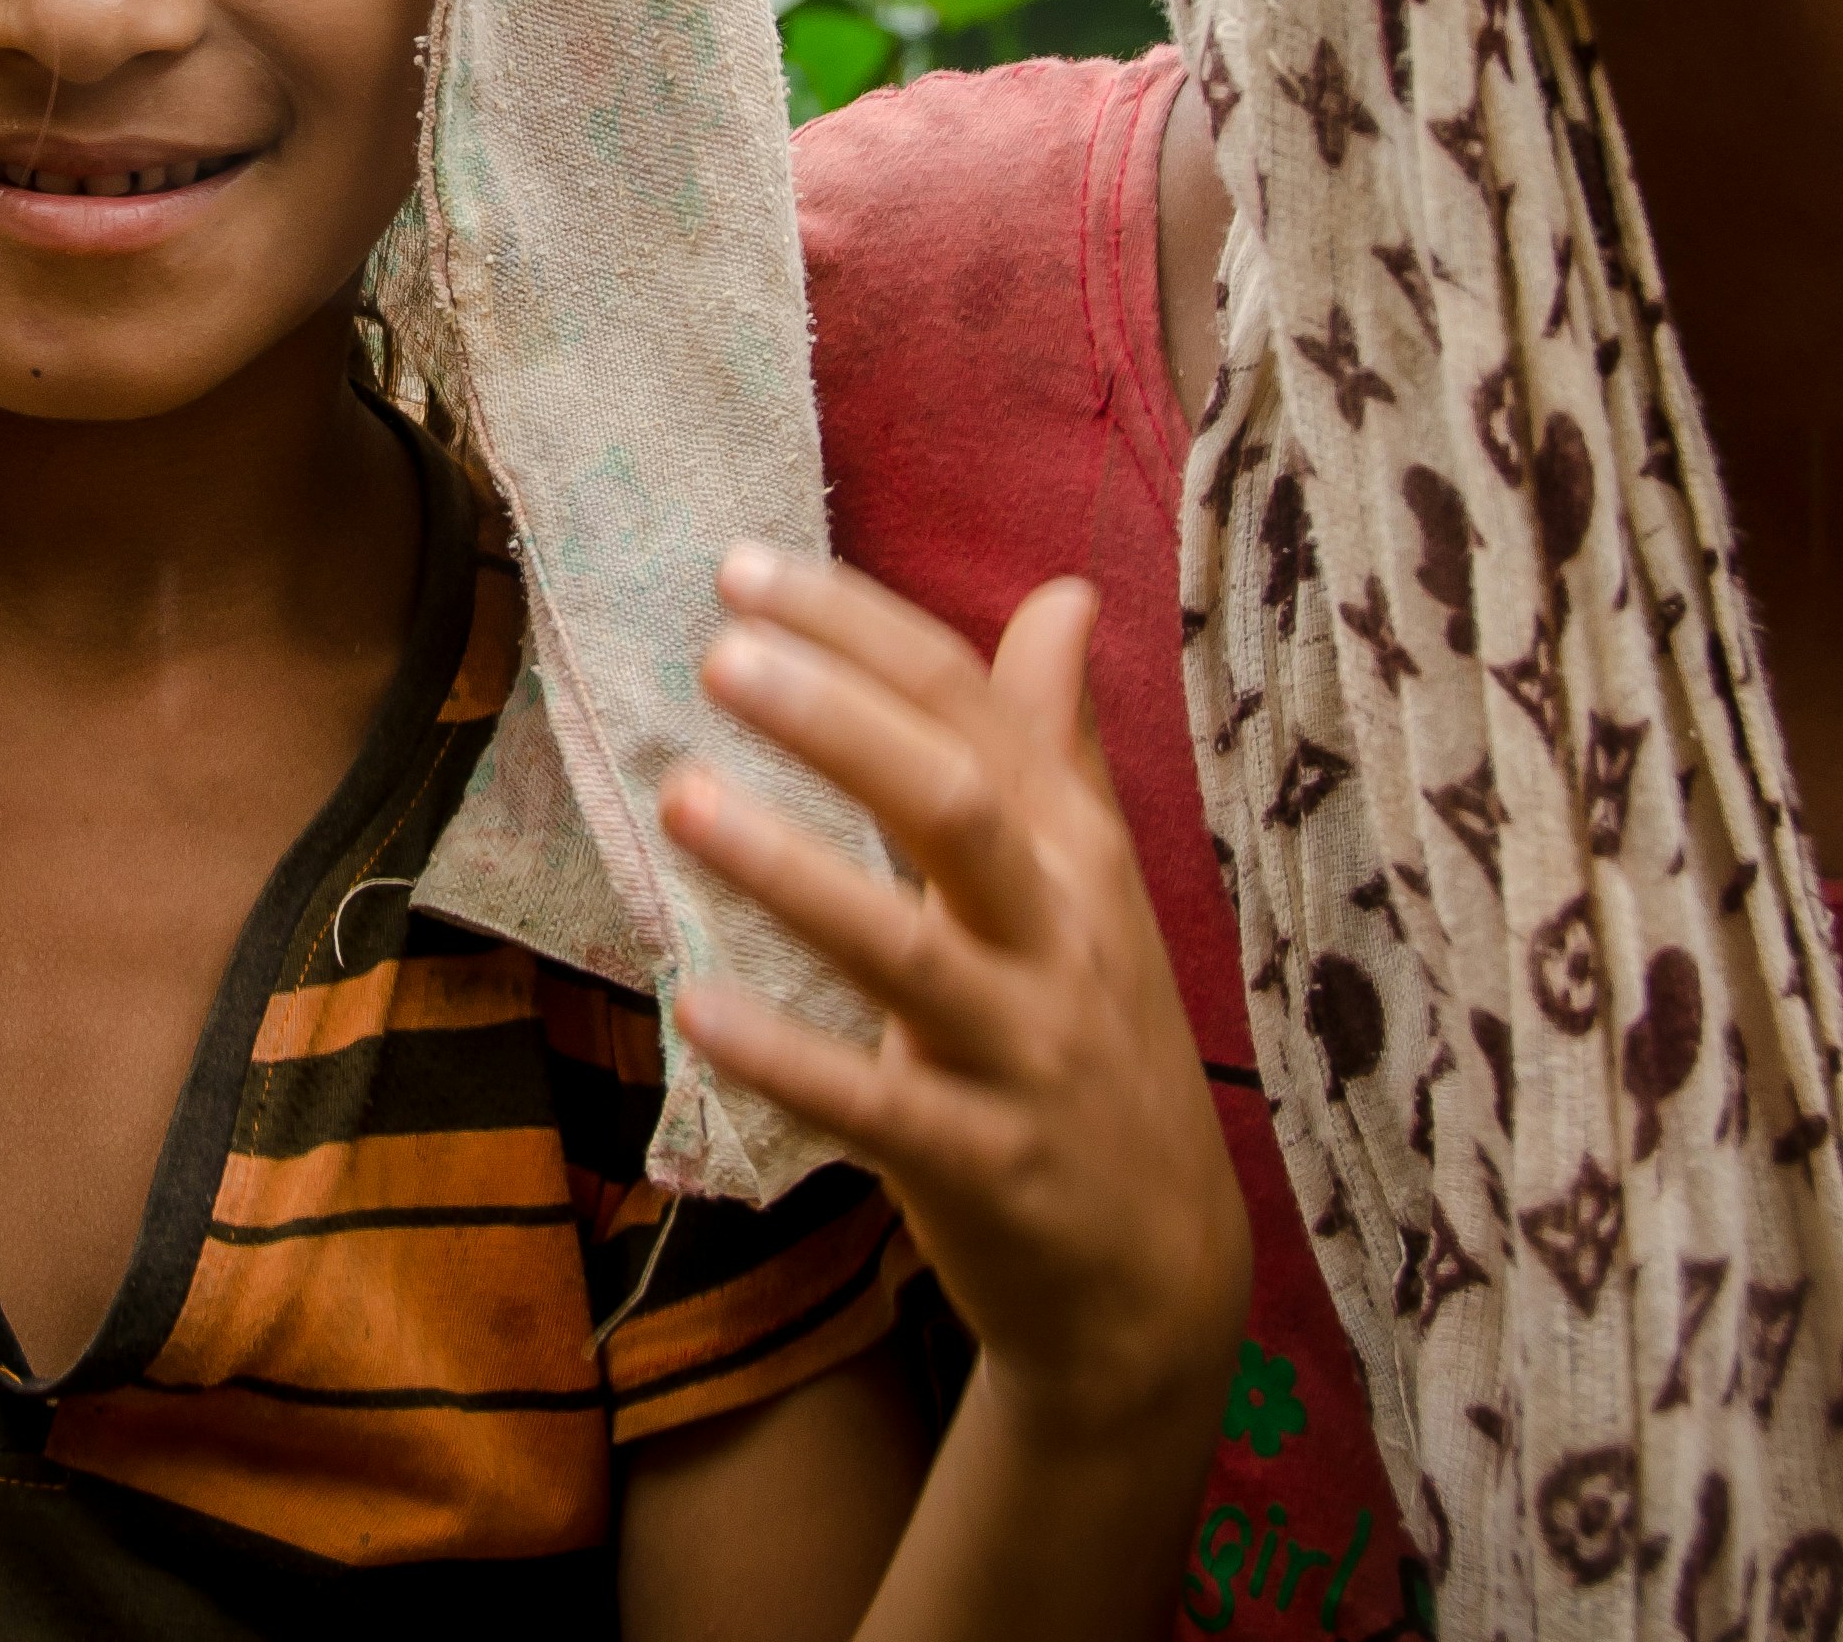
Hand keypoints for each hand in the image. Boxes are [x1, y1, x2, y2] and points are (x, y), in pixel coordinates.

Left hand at [657, 550, 1249, 1442]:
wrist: (1160, 1271)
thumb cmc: (1096, 1045)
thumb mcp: (1095, 887)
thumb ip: (1057, 744)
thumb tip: (1062, 596)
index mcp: (1077, 854)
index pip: (972, 705)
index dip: (859, 631)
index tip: (739, 570)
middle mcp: (1060, 936)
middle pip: (957, 801)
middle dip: (839, 720)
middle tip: (717, 653)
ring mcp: (1024, 1054)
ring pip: (908, 952)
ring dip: (791, 872)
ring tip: (682, 799)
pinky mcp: (983, 1166)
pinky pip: (875, 1108)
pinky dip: (788, 1056)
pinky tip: (694, 1008)